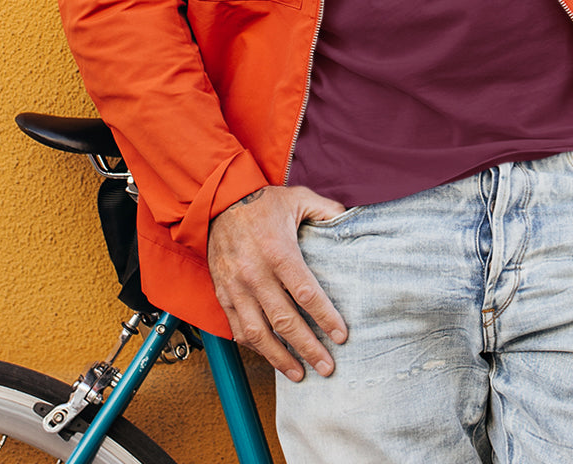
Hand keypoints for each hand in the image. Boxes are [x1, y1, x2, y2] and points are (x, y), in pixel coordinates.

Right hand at [207, 185, 348, 381]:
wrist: (219, 202)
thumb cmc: (263, 202)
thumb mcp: (300, 199)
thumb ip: (328, 211)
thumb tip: (352, 220)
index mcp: (278, 251)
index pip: (306, 293)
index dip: (325, 317)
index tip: (341, 335)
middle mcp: (255, 273)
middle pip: (285, 321)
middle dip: (308, 347)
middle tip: (327, 366)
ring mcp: (236, 287)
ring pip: (258, 333)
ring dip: (280, 358)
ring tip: (300, 373)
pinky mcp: (223, 294)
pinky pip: (238, 328)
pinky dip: (255, 347)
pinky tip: (271, 356)